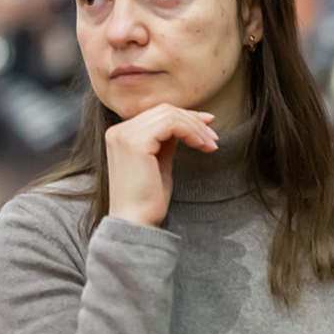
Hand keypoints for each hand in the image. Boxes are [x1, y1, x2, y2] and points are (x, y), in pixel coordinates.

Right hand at [105, 104, 217, 226]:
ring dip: (195, 128)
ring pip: (170, 115)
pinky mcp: (136, 142)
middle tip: (214, 137)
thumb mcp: (159, 162)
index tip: (208, 126)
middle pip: (164, 111)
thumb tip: (186, 124)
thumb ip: (166, 142)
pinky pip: (170, 124)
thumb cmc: (147, 199)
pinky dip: (191, 131)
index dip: (186, 117)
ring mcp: (125, 135)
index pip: (157, 114)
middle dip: (194, 121)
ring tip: (210, 145)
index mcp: (121, 135)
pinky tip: (201, 145)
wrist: (135, 222)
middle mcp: (119, 131)